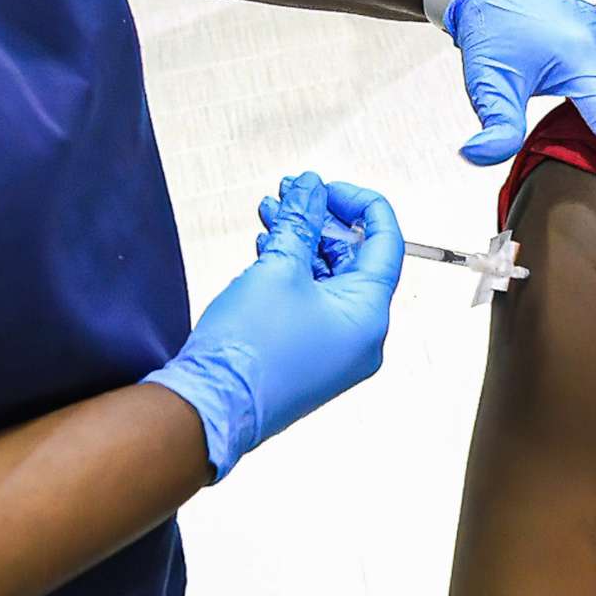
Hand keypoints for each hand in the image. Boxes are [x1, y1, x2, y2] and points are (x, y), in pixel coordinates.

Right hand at [145, 174, 403, 479]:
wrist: (210, 407)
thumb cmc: (248, 354)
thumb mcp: (278, 269)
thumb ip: (301, 222)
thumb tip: (309, 190)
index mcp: (369, 316)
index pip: (385, 242)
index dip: (357, 204)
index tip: (326, 188)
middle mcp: (360, 337)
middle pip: (353, 259)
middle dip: (320, 220)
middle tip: (292, 194)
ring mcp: (334, 350)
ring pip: (327, 279)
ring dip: (301, 242)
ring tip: (272, 213)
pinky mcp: (307, 356)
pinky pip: (311, 302)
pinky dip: (293, 271)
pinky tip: (268, 248)